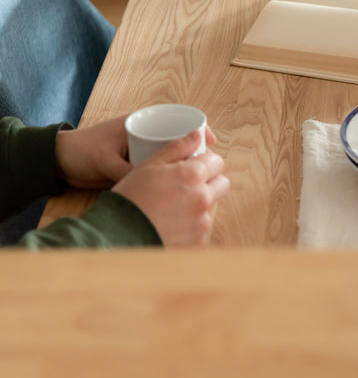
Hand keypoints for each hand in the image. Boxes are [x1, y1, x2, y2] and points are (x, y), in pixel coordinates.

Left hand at [55, 115, 217, 188]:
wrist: (58, 162)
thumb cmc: (81, 152)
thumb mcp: (106, 163)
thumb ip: (128, 173)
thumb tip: (153, 186)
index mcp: (141, 123)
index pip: (178, 119)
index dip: (198, 129)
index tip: (210, 142)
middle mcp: (145, 134)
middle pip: (179, 139)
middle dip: (195, 152)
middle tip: (207, 167)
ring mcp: (142, 149)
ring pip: (171, 156)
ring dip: (183, 166)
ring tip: (196, 179)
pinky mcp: (137, 164)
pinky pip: (159, 168)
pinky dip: (169, 175)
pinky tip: (177, 187)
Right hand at [111, 130, 229, 246]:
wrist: (116, 237)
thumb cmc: (130, 198)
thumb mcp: (148, 166)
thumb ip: (177, 148)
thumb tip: (198, 135)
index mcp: (193, 175)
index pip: (217, 162)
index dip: (204, 163)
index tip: (192, 166)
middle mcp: (203, 198)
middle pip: (221, 184)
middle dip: (208, 182)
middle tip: (185, 186)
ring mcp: (202, 222)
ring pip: (210, 207)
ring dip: (198, 205)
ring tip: (172, 209)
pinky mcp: (198, 242)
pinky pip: (201, 230)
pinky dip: (190, 227)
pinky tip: (171, 226)